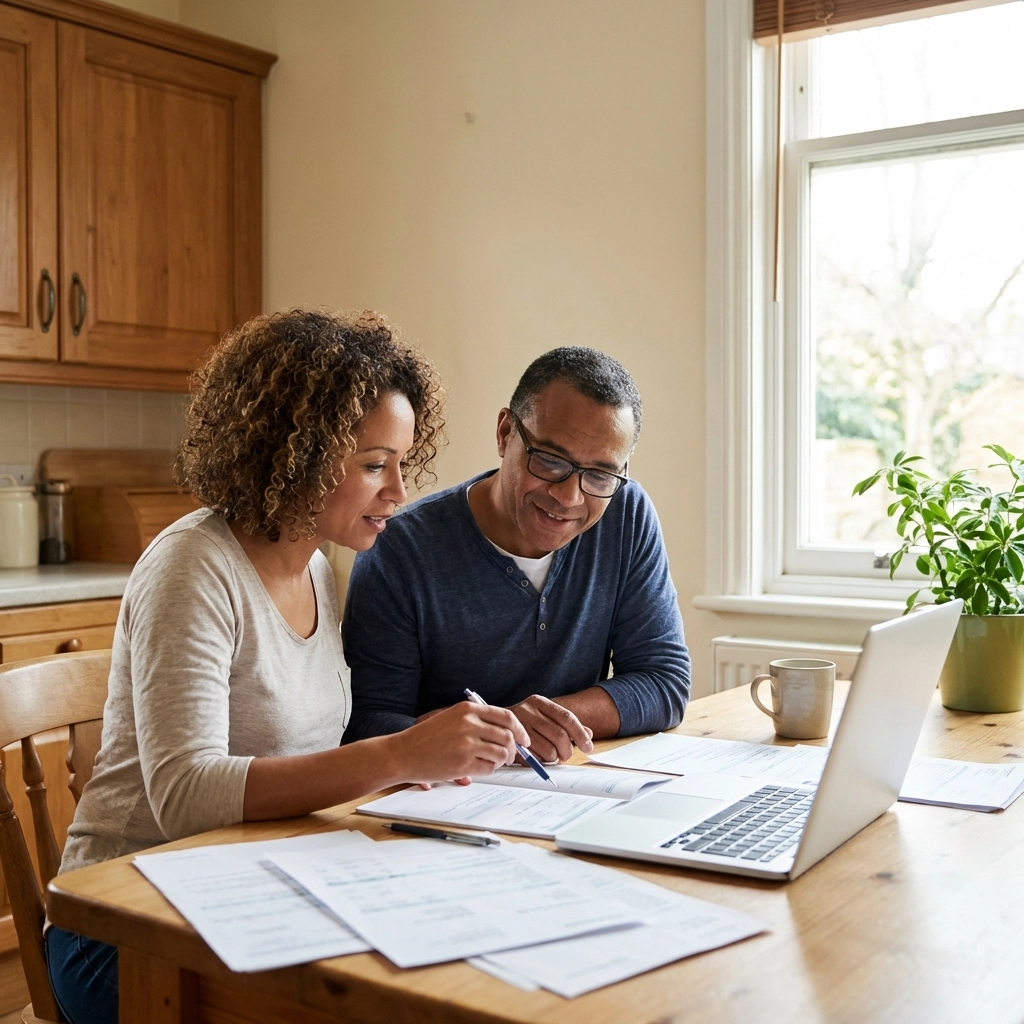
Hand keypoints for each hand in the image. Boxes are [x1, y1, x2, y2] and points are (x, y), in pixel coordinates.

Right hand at [391, 701, 530, 785]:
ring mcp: (467, 744)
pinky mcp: (463, 763)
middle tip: (511, 757)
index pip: (506, 717)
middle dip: (514, 749)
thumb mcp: (451, 718)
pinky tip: (479, 769)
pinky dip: (490, 770)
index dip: (520, 730)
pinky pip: (489, 768)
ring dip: (502, 761)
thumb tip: (508, 733)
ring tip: (491, 762)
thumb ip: (477, 721)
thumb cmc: (426, 738)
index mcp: (467, 710)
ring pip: (501, 753)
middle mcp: (469, 724)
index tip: (524, 740)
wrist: (402, 753)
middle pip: (508, 736)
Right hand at [509, 694, 593, 762]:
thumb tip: (589, 735)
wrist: (490, 725)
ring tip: (549, 755)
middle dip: (567, 750)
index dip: (580, 734)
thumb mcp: (543, 717)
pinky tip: (537, 756)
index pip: (566, 717)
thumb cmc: (523, 723)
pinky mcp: (511, 744)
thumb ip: (566, 725)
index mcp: (539, 702)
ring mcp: (517, 727)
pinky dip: (540, 761)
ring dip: (553, 758)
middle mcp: (527, 711)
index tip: (588, 747)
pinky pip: (535, 759)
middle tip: (566, 755)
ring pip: (549, 750)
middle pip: (559, 735)